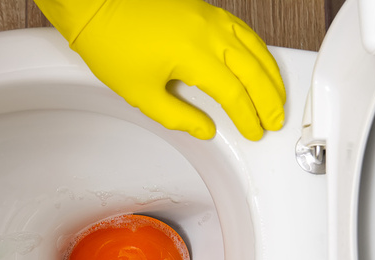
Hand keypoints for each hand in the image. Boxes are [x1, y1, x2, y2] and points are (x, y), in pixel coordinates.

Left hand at [35, 0, 285, 140]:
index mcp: (194, 55)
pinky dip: (258, 50)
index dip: (248, 117)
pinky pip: (243, 31)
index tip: (254, 131)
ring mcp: (210, 17)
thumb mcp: (141, 93)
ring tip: (277, 96)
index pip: (234, 94)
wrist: (97, 7)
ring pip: (255, 48)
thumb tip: (204, 129)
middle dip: (269, 100)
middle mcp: (208, 33)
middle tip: (275, 120)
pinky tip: (260, 63)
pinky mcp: (205, 10)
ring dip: (270, 75)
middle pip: (253, 71)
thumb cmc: (112, 44)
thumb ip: (177, 116)